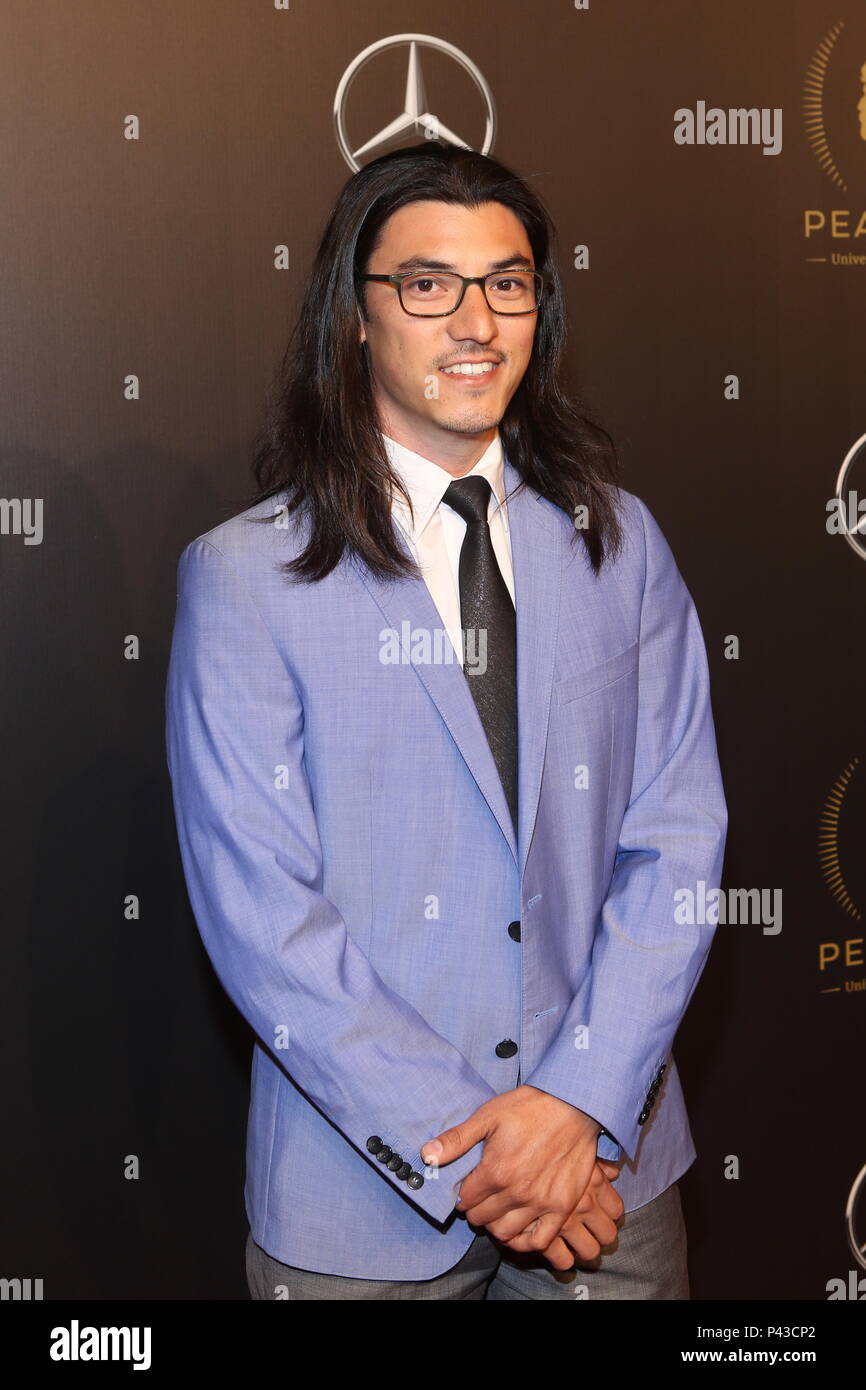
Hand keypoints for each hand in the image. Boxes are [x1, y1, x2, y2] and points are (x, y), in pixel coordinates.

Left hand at [420, 1086, 624, 1269]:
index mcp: (495, 1170)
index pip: (466, 1199)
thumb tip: (426, 1155)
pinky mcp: (562, 1206)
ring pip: (506, 1232)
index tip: (467, 1188)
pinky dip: (525, 1241)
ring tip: (497, 1212)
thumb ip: (457, 1139)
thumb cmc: (529, 1107)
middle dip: (476, 1209)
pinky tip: (519, 1230)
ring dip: (496, 1225)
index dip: (462, 1194)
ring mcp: (541, 1202)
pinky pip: (539, 1240)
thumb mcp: (488, 1115)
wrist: (573, 1104)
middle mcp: (517, 1192)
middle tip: (480, 1199)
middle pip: (483, 1217)